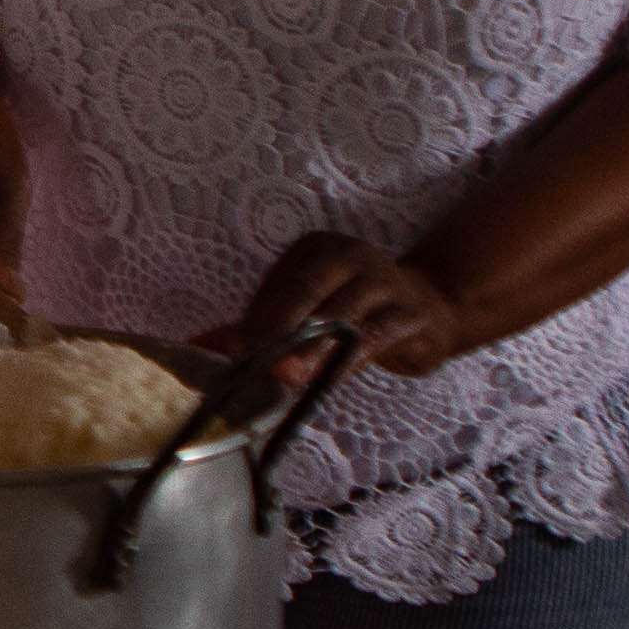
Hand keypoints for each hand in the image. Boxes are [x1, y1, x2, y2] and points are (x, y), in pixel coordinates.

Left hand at [233, 230, 469, 378]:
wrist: (431, 308)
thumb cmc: (351, 309)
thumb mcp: (305, 308)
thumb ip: (255, 327)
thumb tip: (197, 349)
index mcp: (318, 249)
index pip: (281, 283)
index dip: (256, 319)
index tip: (232, 351)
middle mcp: (352, 257)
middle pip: (308, 291)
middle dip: (281, 330)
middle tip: (260, 362)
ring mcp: (386, 282)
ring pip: (342, 318)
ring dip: (313, 350)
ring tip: (289, 376)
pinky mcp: (411, 315)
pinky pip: (375, 338)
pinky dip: (348, 361)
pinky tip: (327, 380)